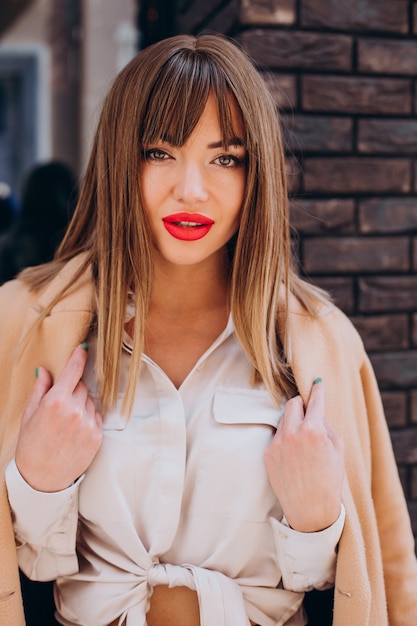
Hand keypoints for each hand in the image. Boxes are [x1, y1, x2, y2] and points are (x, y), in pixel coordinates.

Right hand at [15, 344, 102, 491]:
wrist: (41, 480)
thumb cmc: (31, 446)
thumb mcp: (29, 414)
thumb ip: (41, 389)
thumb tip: (45, 370)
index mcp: (56, 401)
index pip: (73, 371)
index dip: (79, 357)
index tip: (83, 349)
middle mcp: (75, 410)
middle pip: (82, 386)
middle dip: (73, 390)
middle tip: (60, 405)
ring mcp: (88, 424)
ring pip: (90, 401)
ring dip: (81, 405)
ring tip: (66, 423)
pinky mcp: (97, 436)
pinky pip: (96, 417)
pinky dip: (88, 419)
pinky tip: (74, 431)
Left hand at [264, 379, 343, 532]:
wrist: (310, 510)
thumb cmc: (329, 480)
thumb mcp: (338, 450)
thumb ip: (326, 426)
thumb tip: (316, 411)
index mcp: (313, 431)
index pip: (314, 401)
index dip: (317, 390)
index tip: (317, 383)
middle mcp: (292, 433)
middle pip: (293, 403)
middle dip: (301, 403)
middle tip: (308, 410)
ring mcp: (277, 443)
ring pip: (284, 419)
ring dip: (293, 422)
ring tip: (303, 442)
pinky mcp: (268, 453)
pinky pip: (277, 436)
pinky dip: (285, 439)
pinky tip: (294, 455)